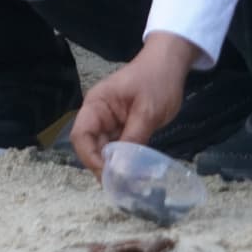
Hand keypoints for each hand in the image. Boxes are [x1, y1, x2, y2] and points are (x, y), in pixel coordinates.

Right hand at [70, 33, 197, 177]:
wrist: (169, 64)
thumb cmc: (157, 82)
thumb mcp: (148, 112)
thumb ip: (134, 140)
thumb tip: (123, 171)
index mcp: (96, 105)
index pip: (81, 135)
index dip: (90, 158)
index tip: (109, 177)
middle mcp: (97, 114)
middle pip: (90, 145)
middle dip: (102, 166)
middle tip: (122, 188)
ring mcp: (109, 120)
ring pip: (104, 148)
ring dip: (114, 166)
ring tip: (130, 185)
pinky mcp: (122, 125)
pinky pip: (118, 146)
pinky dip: (124, 160)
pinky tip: (135, 173)